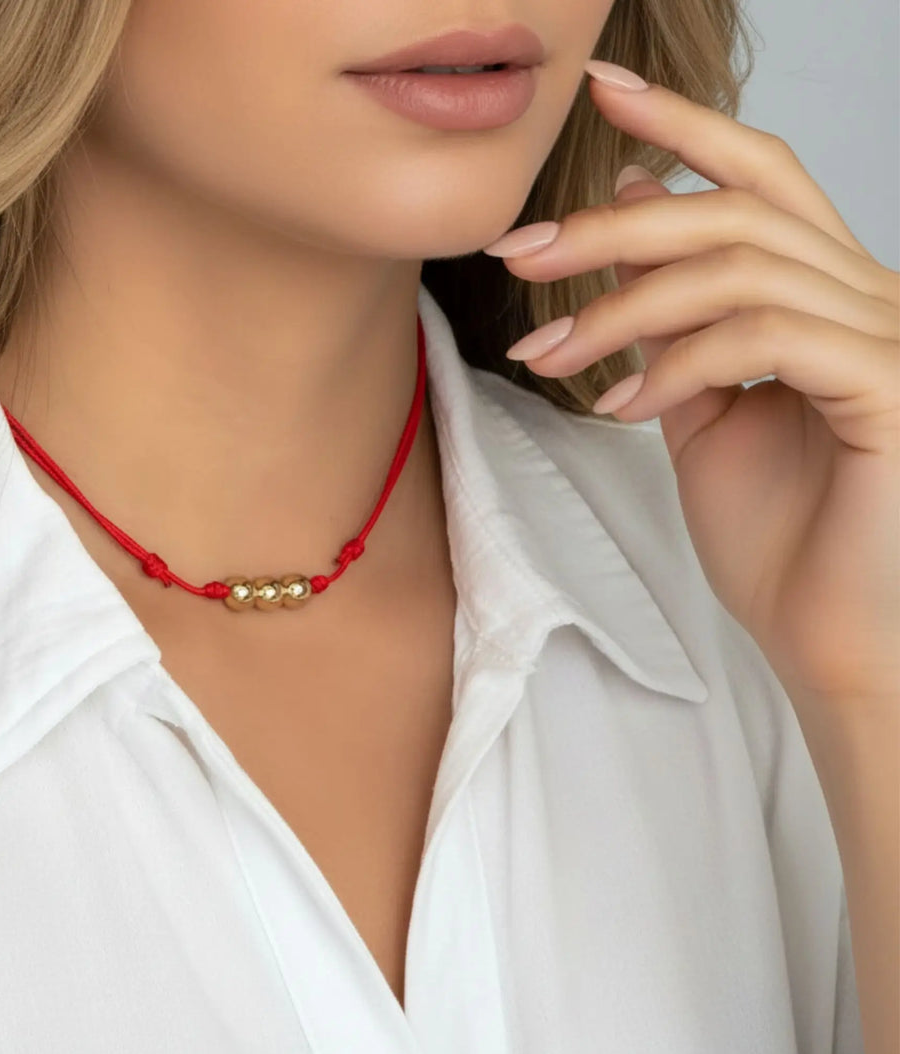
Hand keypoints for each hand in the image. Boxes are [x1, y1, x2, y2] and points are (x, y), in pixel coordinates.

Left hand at [484, 60, 899, 703]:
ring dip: (620, 309)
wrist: (825, 635)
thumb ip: (673, 321)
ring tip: (549, 357)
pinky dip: (676, 363)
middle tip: (519, 254)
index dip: (682, 123)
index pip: (757, 177)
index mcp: (824, 294)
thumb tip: (632, 221)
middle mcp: (866, 297)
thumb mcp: (701, 409)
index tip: (597, 90)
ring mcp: (886, 339)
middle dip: (610, 228)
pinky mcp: (889, 389)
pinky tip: (620, 407)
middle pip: (733, 209)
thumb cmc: (774, 531)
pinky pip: (766, 337)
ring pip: (737, 268)